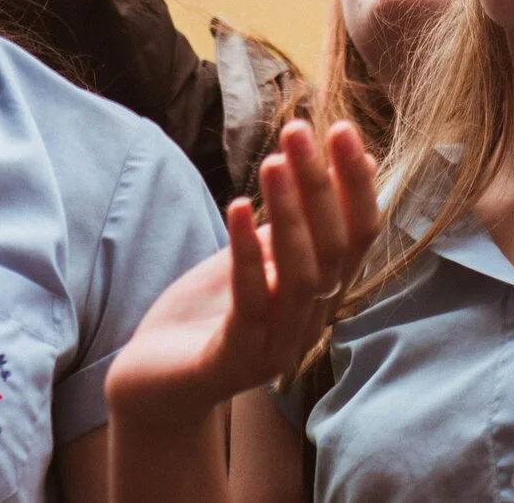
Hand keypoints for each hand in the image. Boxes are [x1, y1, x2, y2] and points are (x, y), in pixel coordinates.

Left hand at [105, 122, 377, 429]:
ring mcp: (276, 344)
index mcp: (321, 294)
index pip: (357, 237)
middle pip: (332, 251)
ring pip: (299, 275)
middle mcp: (310, 321)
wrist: (156, 384)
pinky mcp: (235, 359)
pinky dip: (246, 254)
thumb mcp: (254, 258)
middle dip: (319, 186)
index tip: (344, 129)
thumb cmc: (208, 313)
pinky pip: (249, 302)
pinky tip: (238, 208)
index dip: (356, 186)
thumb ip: (296, 222)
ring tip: (272, 161)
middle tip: (300, 130)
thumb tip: (350, 169)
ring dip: (288, 214)